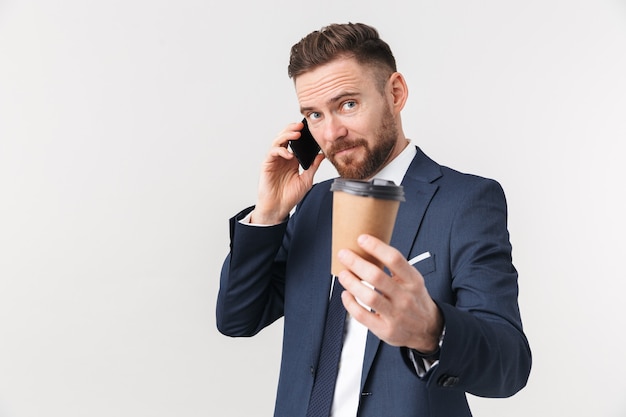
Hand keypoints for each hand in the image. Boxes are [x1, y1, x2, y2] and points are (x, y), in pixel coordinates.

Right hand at [251, 121, 324, 224]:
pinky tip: (289, 155)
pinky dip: (281, 151)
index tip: (310, 129)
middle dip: (292, 129)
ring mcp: (274, 160)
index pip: (295, 142)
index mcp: (292, 160)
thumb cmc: (290, 196)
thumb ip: (313, 166)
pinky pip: (272, 152)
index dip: (301, 134)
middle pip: (285, 137)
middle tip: (301, 125)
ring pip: (278, 141)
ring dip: (286, 135)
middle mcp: (283, 158)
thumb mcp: (306, 180)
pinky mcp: (267, 165)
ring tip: (296, 134)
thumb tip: (322, 155)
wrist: (278, 208)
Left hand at [337, 234, 443, 352]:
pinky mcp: (385, 329)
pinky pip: (362, 316)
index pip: (395, 259)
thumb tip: (368, 247)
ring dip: (351, 283)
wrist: (428, 329)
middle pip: (377, 276)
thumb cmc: (415, 299)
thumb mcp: (413, 280)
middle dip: (356, 263)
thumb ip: (395, 267)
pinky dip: (350, 304)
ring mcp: (395, 315)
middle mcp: (405, 297)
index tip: (362, 239)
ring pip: (369, 297)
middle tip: (344, 254)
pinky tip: (346, 294)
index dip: (376, 247)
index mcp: (413, 280)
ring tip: (343, 274)